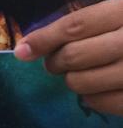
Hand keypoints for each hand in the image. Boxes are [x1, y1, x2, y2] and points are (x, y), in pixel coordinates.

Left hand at [14, 0, 122, 115]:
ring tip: (78, 76)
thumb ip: (92, 23)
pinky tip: (94, 93)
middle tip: (54, 63)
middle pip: (75, 55)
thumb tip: (36, 43)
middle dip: (55, 62)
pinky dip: (92, 100)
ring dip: (72, 81)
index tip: (21, 50)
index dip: (44, 38)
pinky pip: (105, 104)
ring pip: (84, 83)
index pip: (75, 26)